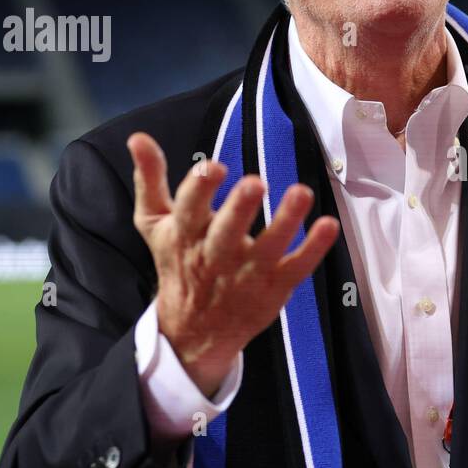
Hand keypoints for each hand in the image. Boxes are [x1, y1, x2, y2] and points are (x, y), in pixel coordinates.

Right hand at [128, 132, 339, 397]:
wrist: (193, 330)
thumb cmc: (180, 263)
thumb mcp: (156, 225)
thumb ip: (150, 180)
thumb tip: (138, 137)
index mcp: (186, 235)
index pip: (189, 209)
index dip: (200, 188)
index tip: (214, 166)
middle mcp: (216, 255)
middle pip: (226, 233)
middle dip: (238, 209)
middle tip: (254, 182)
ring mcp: (248, 273)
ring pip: (268, 249)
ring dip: (285, 221)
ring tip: (301, 192)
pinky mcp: (275, 286)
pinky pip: (297, 267)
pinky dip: (314, 248)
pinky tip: (329, 224)